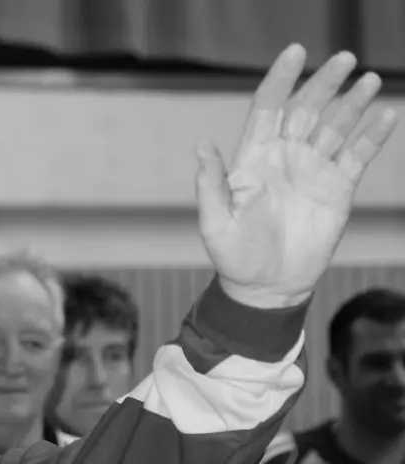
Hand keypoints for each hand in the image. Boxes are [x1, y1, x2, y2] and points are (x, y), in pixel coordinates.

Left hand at [195, 45, 397, 307]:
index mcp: (253, 158)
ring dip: (352, 103)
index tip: (296, 53)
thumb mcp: (215, 222)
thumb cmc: (234, 254)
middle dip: (324, 83)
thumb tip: (202, 148)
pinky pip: (357, 155)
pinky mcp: (337, 189)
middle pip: (306, 109)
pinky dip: (372, 135)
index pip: (268, 108)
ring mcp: (312, 170)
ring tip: (370, 80)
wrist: (266, 286)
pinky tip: (386, 115)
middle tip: (345, 59)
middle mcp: (284, 156)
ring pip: (335, 126)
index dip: (281, 79)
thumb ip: (212, 184)